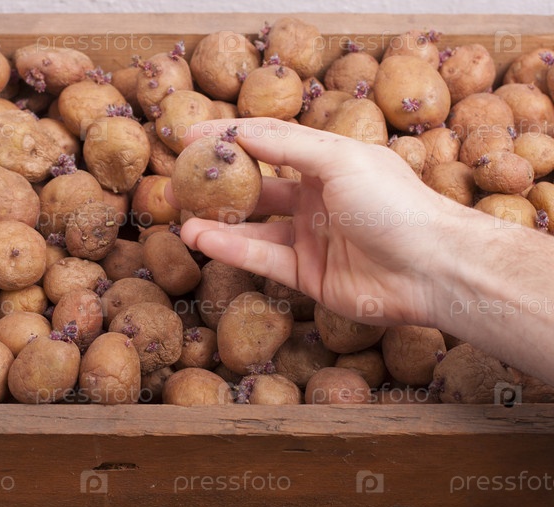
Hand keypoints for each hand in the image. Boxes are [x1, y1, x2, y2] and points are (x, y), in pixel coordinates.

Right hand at [169, 118, 465, 326]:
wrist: (431, 268)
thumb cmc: (392, 203)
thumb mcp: (339, 159)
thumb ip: (287, 145)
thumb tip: (240, 131)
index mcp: (328, 162)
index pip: (270, 142)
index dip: (231, 138)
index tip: (190, 137)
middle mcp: (317, 197)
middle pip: (256, 186)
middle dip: (217, 184)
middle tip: (178, 182)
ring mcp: (310, 237)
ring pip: (253, 226)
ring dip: (216, 221)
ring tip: (179, 217)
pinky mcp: (307, 274)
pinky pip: (261, 258)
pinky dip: (230, 249)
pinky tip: (200, 239)